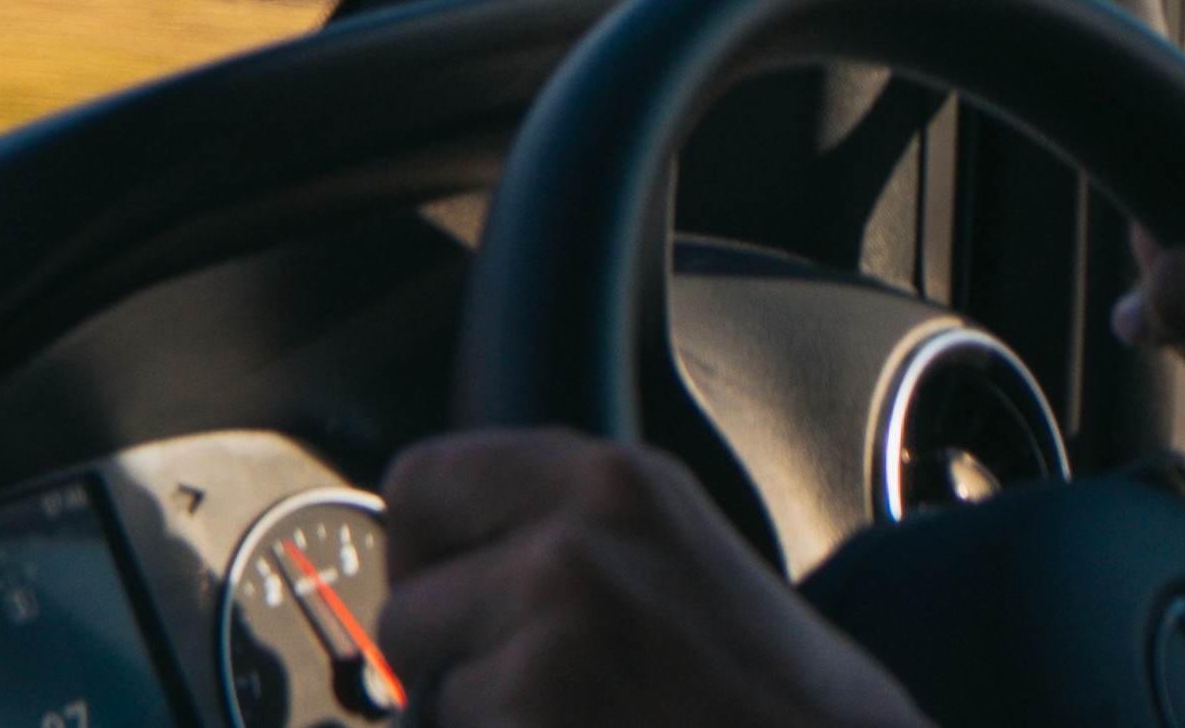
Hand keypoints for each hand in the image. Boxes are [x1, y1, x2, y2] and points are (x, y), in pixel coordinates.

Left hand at [378, 429, 933, 727]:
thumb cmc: (776, 697)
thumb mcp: (676, 556)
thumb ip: (563, 531)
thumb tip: (439, 560)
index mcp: (611, 482)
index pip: (420, 485)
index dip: (431, 560)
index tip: (465, 602)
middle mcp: (572, 549)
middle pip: (408, 612)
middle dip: (452, 669)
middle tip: (549, 696)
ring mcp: (550, 649)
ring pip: (426, 702)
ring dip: (485, 727)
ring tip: (588, 727)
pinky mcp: (530, 724)